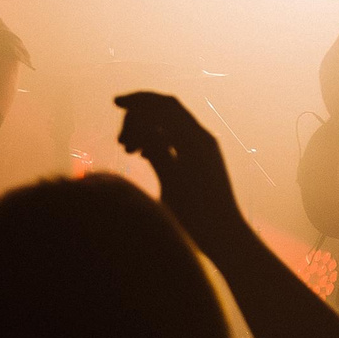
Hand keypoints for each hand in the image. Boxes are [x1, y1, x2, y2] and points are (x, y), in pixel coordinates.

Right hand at [114, 91, 242, 247]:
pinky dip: (156, 141)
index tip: (114, 103)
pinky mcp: (201, 160)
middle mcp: (202, 138)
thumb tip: (139, 125)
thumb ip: (155, 150)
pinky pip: (174, 140)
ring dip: (145, 130)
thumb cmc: (197, 216)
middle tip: (120, 142)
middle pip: (166, 111)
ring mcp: (203, 149)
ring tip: (128, 151)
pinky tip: (141, 155)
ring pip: (168, 126)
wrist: (224, 237)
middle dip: (139, 118)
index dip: (138, 100)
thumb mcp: (170, 181)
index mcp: (196, 140)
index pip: (164, 105)